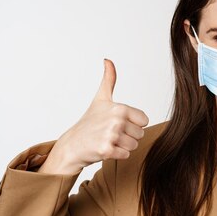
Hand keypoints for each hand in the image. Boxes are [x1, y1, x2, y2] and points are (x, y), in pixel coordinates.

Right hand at [42, 59, 149, 173]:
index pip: (144, 121)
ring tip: (108, 140)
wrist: (72, 144)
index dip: (133, 124)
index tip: (118, 123)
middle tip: (110, 133)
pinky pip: (126, 155)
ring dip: (122, 146)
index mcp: (119, 108)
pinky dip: (117, 155)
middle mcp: (116, 120)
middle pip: (140, 134)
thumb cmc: (89, 122)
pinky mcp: (106, 150)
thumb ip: (109, 80)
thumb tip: (108, 60)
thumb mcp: (100, 99)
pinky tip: (105, 149)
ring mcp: (111, 135)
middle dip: (127, 136)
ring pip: (134, 145)